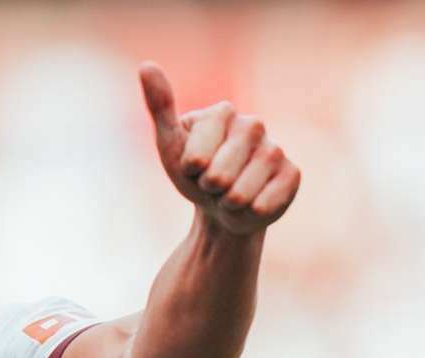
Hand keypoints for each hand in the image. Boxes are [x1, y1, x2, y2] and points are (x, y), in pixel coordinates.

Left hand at [139, 62, 299, 235]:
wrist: (221, 206)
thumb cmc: (192, 172)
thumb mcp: (169, 143)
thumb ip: (160, 106)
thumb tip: (146, 65)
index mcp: (222, 112)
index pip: (196, 156)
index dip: (190, 170)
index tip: (192, 166)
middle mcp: (253, 124)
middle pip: (219, 175)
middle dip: (208, 188)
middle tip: (210, 183)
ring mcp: (275, 149)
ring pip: (241, 192)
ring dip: (227, 202)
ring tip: (228, 193)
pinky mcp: (292, 174)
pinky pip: (264, 204)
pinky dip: (250, 212)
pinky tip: (250, 203)